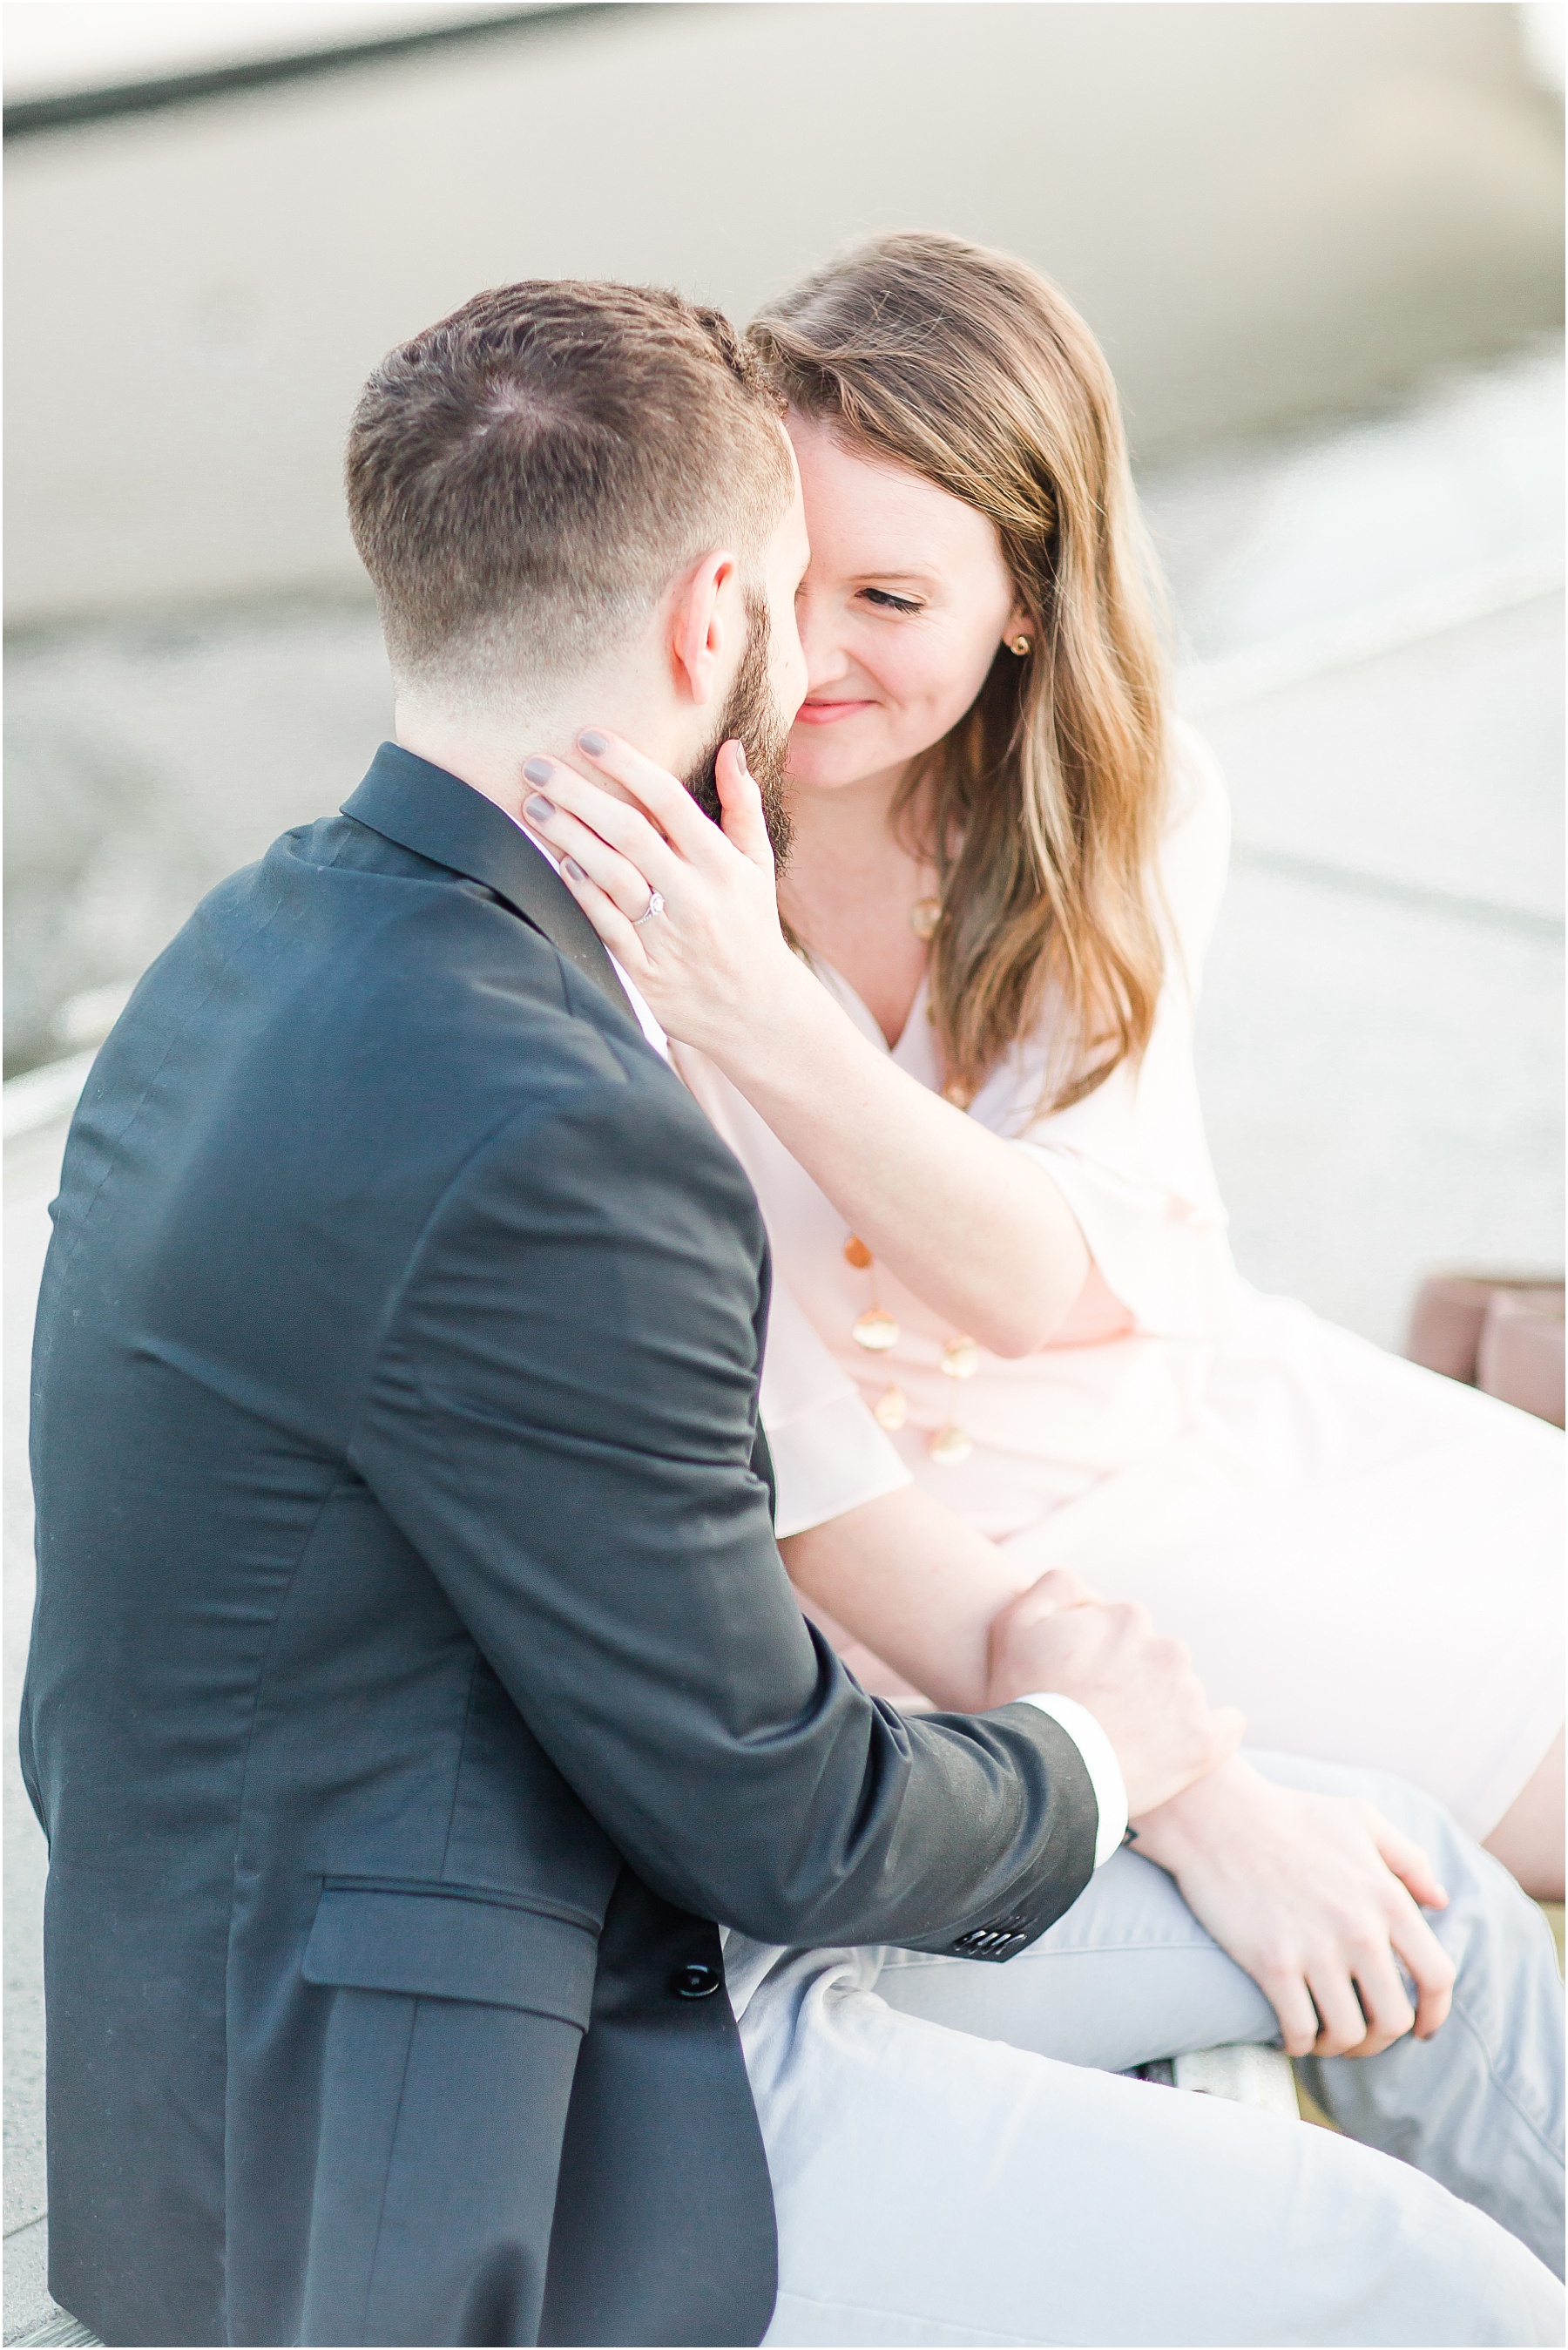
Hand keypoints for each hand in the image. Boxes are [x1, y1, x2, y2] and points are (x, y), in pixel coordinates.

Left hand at [517, 732, 802, 1058]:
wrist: (756, 1012)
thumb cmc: (750, 927)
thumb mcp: (758, 866)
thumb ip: (743, 806)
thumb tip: (730, 747)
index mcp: (722, 865)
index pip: (670, 800)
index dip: (627, 763)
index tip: (588, 737)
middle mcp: (695, 897)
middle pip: (629, 832)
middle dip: (578, 793)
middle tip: (536, 764)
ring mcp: (668, 937)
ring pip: (611, 876)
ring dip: (568, 836)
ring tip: (532, 805)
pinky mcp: (644, 972)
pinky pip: (604, 924)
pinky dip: (579, 890)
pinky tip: (556, 860)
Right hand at [986, 1571, 1243, 1818]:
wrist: (1046, 1774)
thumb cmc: (1025, 1697)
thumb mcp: (1016, 1622)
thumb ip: (1057, 1587)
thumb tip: (1094, 1595)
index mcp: (1130, 1619)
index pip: (1124, 1632)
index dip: (1100, 1657)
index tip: (1081, 1683)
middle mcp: (1168, 1649)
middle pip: (1155, 1661)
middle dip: (1134, 1681)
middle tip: (1102, 1715)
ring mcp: (1188, 1696)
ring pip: (1181, 1694)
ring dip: (1161, 1710)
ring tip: (1125, 1740)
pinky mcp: (1204, 1741)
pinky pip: (1226, 1726)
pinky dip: (1213, 1732)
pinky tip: (1181, 1746)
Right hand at [1131, 1757, 1455, 2057]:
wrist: (1216, 1815)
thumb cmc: (1289, 1815)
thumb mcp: (1359, 1819)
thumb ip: (1408, 1858)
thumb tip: (1439, 1900)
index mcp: (1388, 1898)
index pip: (1437, 1977)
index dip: (1435, 2012)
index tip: (1422, 2027)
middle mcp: (1359, 1930)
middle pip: (1394, 2019)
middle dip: (1382, 2038)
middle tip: (1362, 2034)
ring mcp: (1315, 1950)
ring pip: (1348, 2033)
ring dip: (1340, 2045)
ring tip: (1327, 2037)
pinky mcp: (1271, 1963)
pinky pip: (1300, 2030)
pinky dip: (1300, 2043)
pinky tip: (1293, 2034)